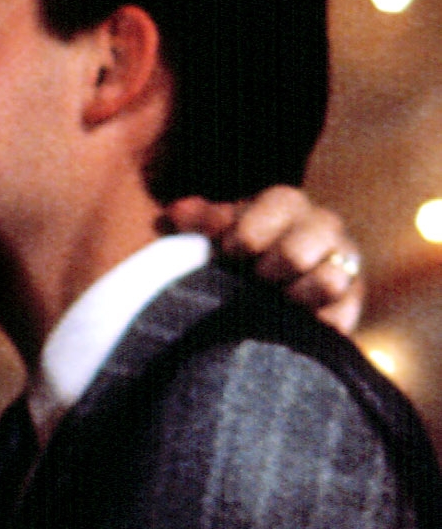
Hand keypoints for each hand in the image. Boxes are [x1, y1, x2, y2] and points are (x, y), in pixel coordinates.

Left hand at [164, 186, 363, 334]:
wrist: (265, 288)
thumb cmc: (233, 251)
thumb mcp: (214, 232)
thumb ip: (199, 221)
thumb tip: (178, 213)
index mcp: (288, 204)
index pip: (282, 203)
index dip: (249, 232)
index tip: (229, 253)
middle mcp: (324, 228)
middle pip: (299, 250)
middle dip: (267, 271)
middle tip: (253, 280)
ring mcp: (344, 264)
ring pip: (329, 282)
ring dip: (291, 298)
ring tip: (270, 304)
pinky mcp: (351, 302)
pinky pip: (339, 318)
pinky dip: (312, 324)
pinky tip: (289, 324)